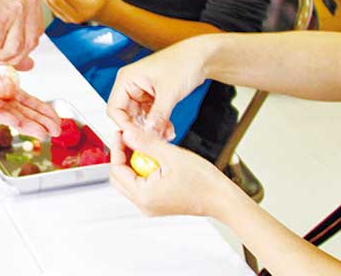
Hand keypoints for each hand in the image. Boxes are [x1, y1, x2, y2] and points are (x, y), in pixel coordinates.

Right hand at [0, 0, 44, 64]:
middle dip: (15, 54)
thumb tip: (21, 30)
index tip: (11, 47)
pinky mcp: (0, 20)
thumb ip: (18, 2)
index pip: (38, 28)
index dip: (24, 42)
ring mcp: (16, 9)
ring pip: (16, 49)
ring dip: (0, 56)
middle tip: (0, 55)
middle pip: (31, 41)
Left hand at [0, 27, 60, 138]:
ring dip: (25, 123)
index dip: (39, 106)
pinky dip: (1, 114)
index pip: (22, 96)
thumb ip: (6, 58)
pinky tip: (16, 121)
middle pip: (18, 109)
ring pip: (5, 112)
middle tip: (58, 131)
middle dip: (38, 120)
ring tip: (43, 134)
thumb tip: (31, 65)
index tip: (56, 116)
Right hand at [106, 37, 213, 138]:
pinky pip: (151, 117)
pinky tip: (168, 130)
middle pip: (127, 116)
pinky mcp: (153, 98)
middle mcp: (131, 86)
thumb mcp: (169, 91)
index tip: (137, 138)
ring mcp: (142, 93)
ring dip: (151, 129)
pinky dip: (158, 125)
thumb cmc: (183, 61)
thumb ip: (157, 115)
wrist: (201, 57)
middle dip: (140, 129)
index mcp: (127, 79)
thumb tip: (148, 135)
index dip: (124, 125)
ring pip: (140, 119)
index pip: (115, 108)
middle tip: (153, 141)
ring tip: (165, 136)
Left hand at [109, 126, 228, 217]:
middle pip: (119, 177)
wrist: (223, 199)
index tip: (121, 134)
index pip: (117, 169)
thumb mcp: (171, 155)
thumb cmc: (204, 183)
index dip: (117, 148)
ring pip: (129, 181)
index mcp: (144, 196)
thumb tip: (127, 134)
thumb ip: (146, 143)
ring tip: (142, 146)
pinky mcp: (159, 203)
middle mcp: (145, 205)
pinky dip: (142, 170)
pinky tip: (153, 158)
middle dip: (122, 156)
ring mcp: (151, 206)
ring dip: (132, 162)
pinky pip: (141, 185)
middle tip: (129, 138)